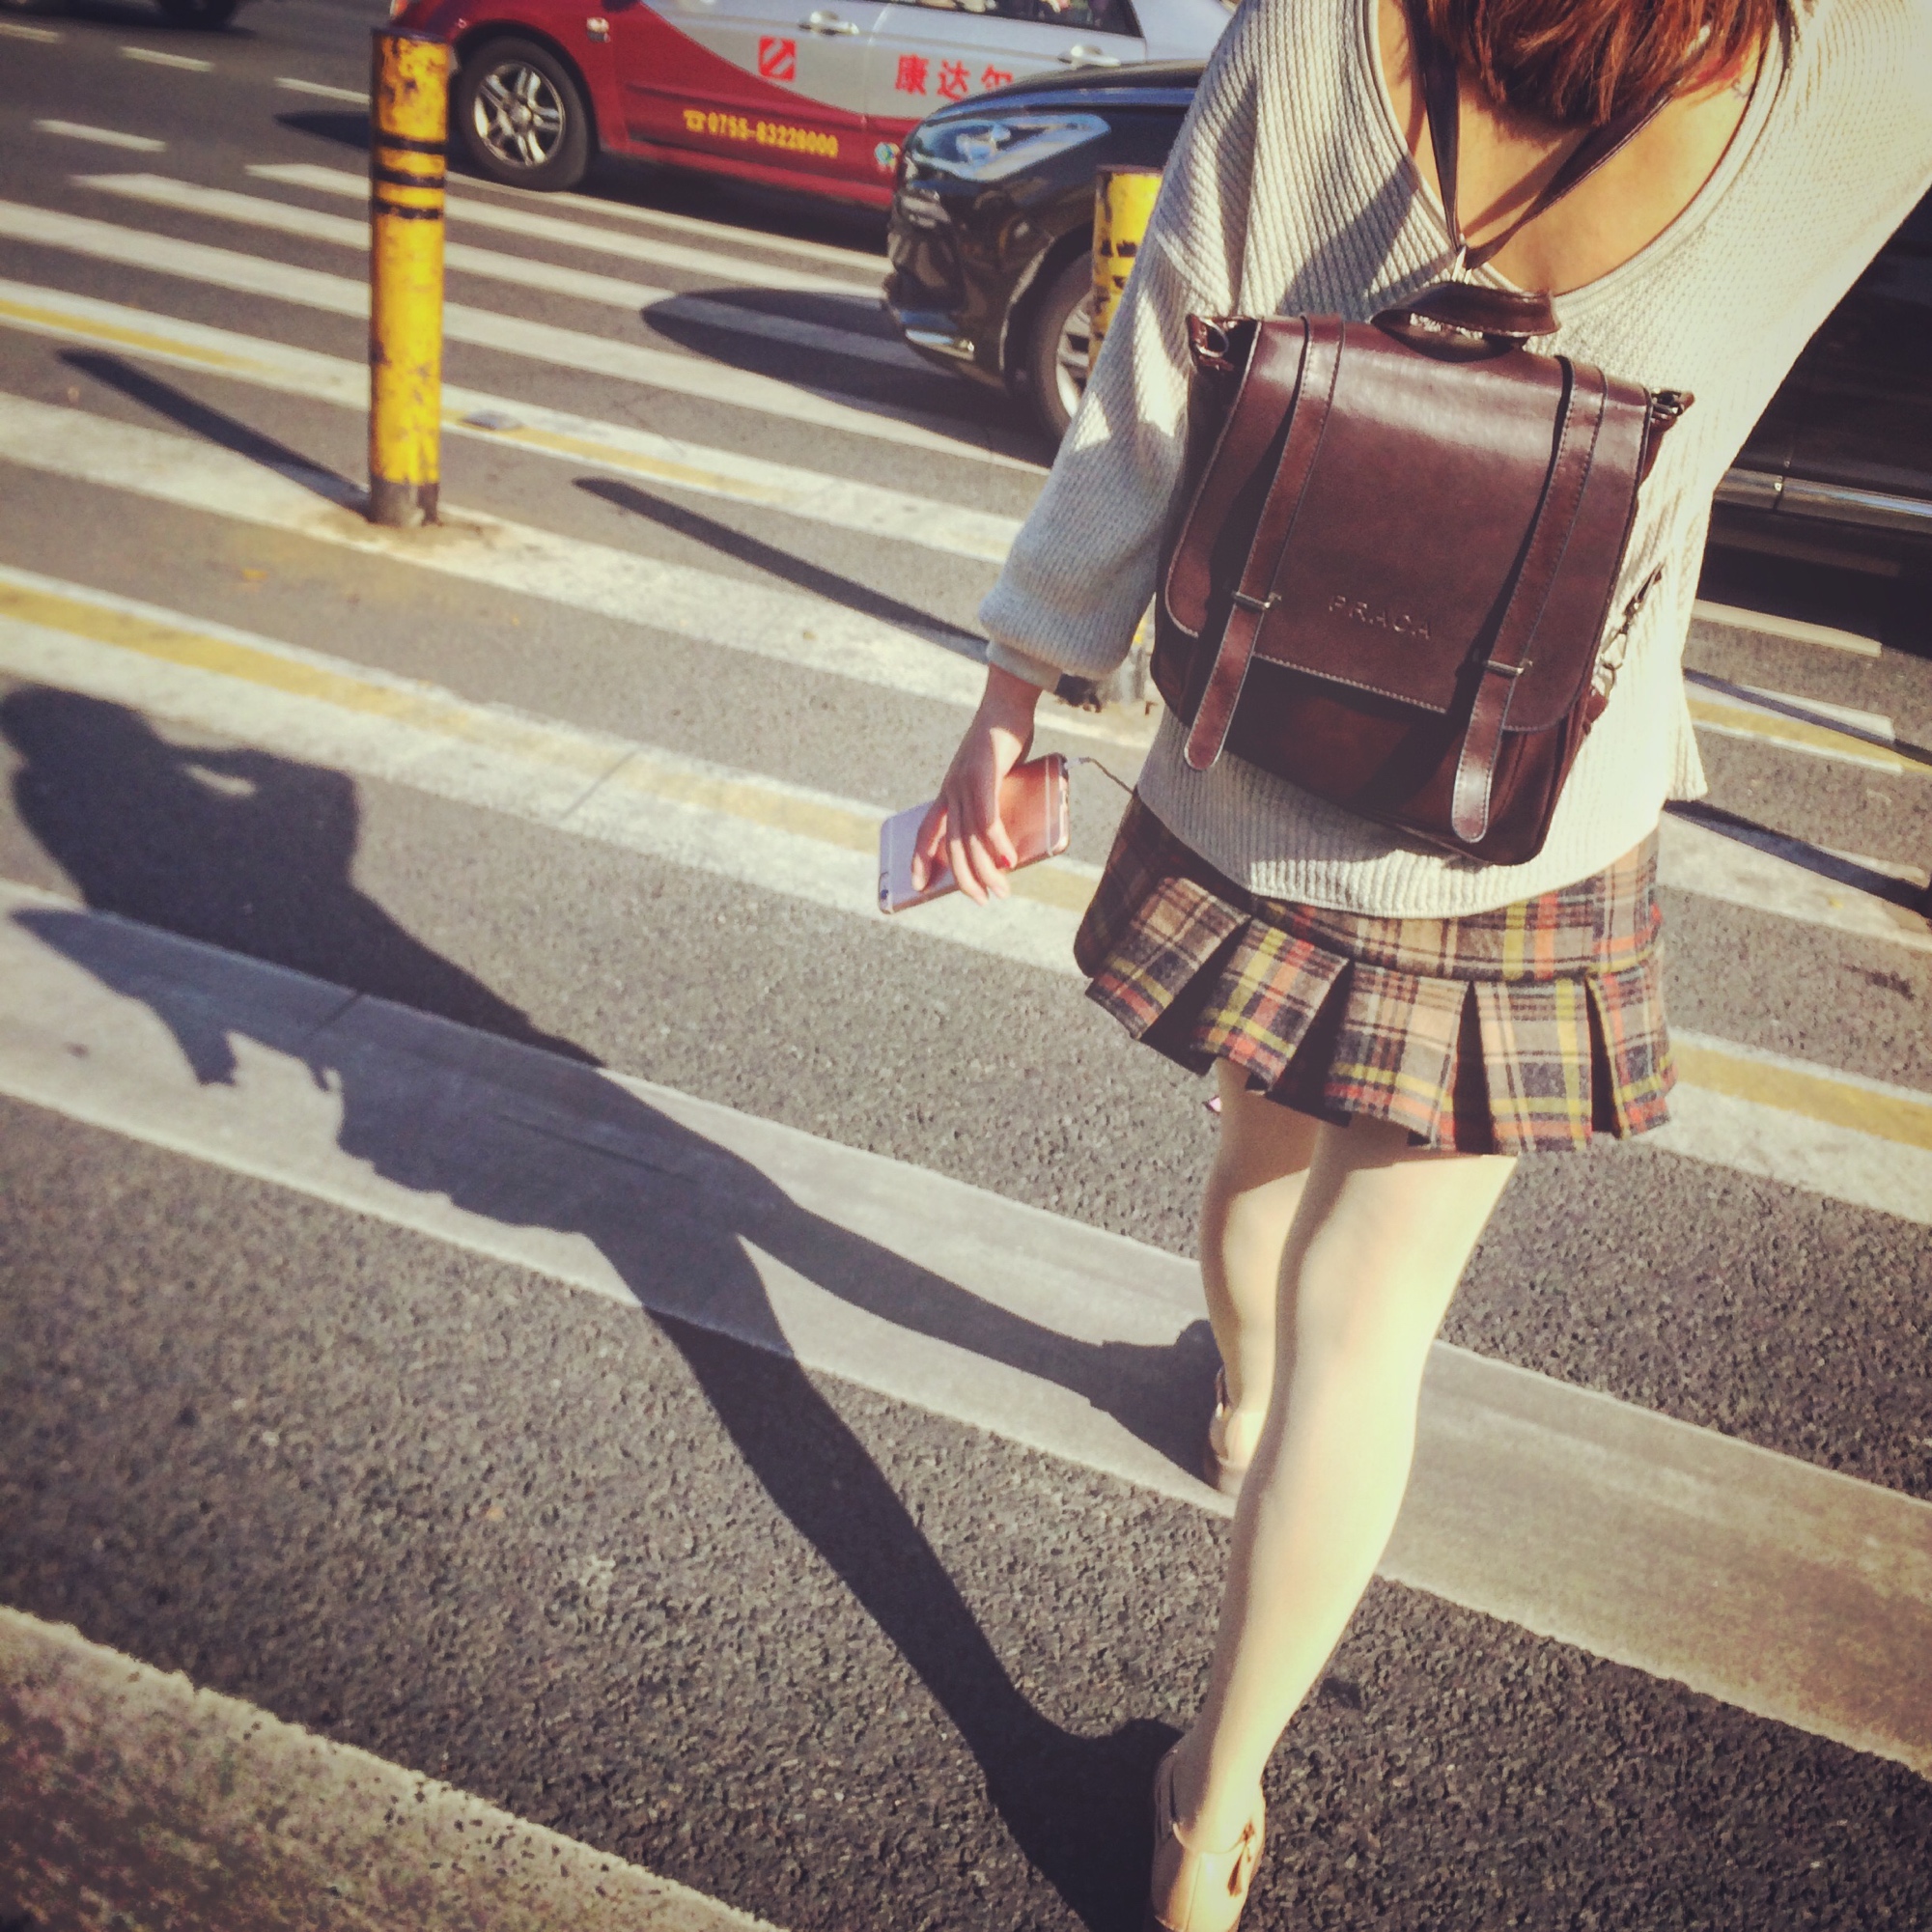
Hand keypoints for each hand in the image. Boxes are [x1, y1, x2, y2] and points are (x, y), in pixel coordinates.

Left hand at [912, 665, 1042, 904]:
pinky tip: (1007, 859)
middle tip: (981, 900)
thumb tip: (1005, 837)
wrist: (1006, 704)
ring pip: (970, 838)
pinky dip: (997, 842)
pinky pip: (987, 818)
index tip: (917, 886)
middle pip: (951, 845)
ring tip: (1001, 890)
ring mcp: (965, 783)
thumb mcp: (993, 778)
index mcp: (948, 791)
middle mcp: (951, 790)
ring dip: (986, 870)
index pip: (925, 831)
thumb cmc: (1003, 742)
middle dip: (964, 878)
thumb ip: (993, 804)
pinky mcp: (984, 776)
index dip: (919, 858)